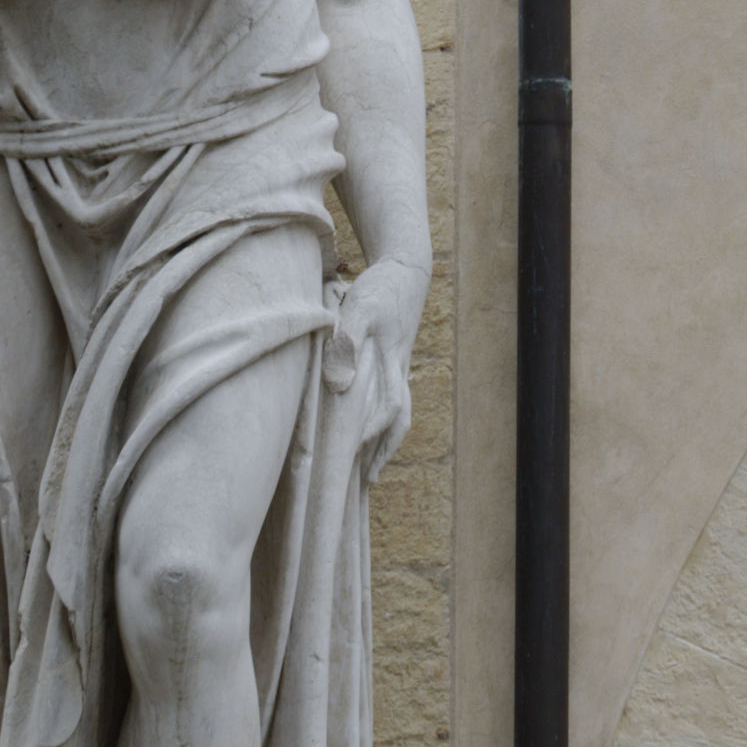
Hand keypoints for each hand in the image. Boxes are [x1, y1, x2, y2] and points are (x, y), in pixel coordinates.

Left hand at [338, 254, 428, 480]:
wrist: (406, 267)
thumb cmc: (381, 288)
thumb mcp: (360, 308)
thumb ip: (347, 342)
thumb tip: (339, 385)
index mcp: (391, 363)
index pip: (386, 409)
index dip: (371, 435)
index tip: (354, 455)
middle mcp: (399, 370)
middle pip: (398, 419)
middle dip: (383, 449)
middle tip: (368, 480)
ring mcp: (400, 365)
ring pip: (399, 411)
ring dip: (386, 439)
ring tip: (372, 467)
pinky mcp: (396, 358)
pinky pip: (395, 397)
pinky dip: (385, 419)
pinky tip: (371, 426)